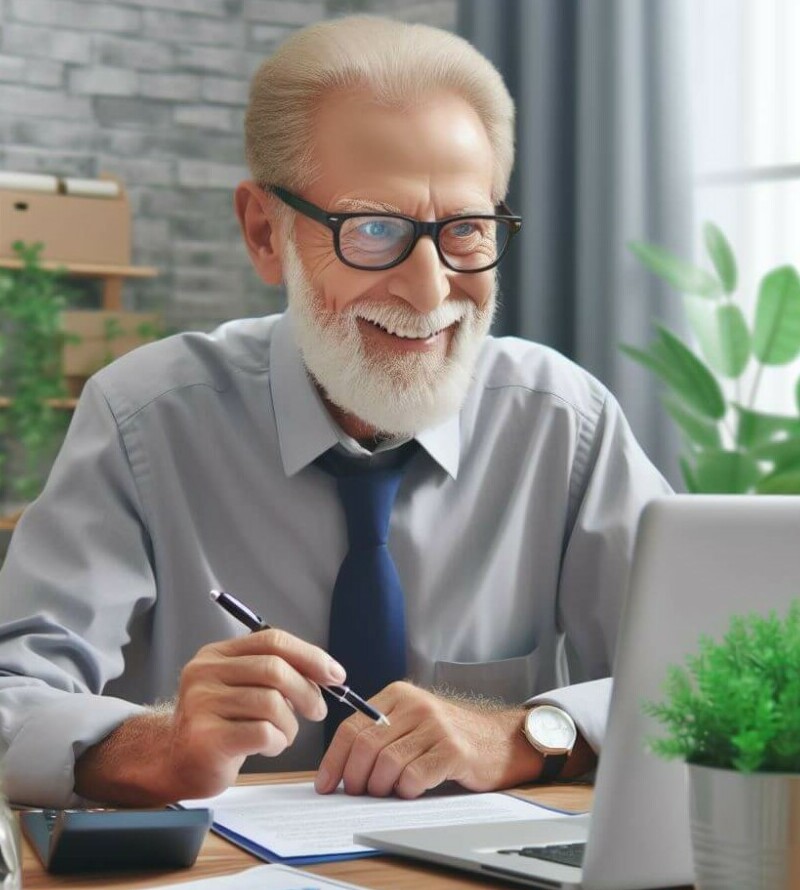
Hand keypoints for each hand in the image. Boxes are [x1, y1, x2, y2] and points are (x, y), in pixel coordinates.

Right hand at [76, 629, 345, 804]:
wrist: (176, 763)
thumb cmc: (221, 725)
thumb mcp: (243, 688)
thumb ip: (276, 674)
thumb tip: (327, 673)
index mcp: (216, 654)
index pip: (272, 640)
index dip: (310, 655)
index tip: (335, 675)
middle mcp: (204, 673)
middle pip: (274, 669)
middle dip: (307, 690)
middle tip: (318, 710)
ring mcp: (201, 704)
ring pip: (272, 704)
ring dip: (290, 724)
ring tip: (282, 735)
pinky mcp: (206, 738)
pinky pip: (264, 732)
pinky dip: (278, 742)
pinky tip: (268, 747)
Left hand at [314, 681, 541, 798]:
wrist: (499, 739)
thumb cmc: (448, 736)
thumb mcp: (412, 721)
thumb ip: (381, 733)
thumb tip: (341, 769)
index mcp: (398, 694)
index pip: (352, 726)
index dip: (334, 759)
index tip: (326, 784)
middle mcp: (415, 705)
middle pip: (365, 746)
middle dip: (355, 778)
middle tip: (357, 793)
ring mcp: (436, 726)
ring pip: (386, 763)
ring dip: (379, 787)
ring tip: (386, 792)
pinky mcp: (454, 751)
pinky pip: (414, 777)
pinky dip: (405, 791)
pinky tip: (410, 791)